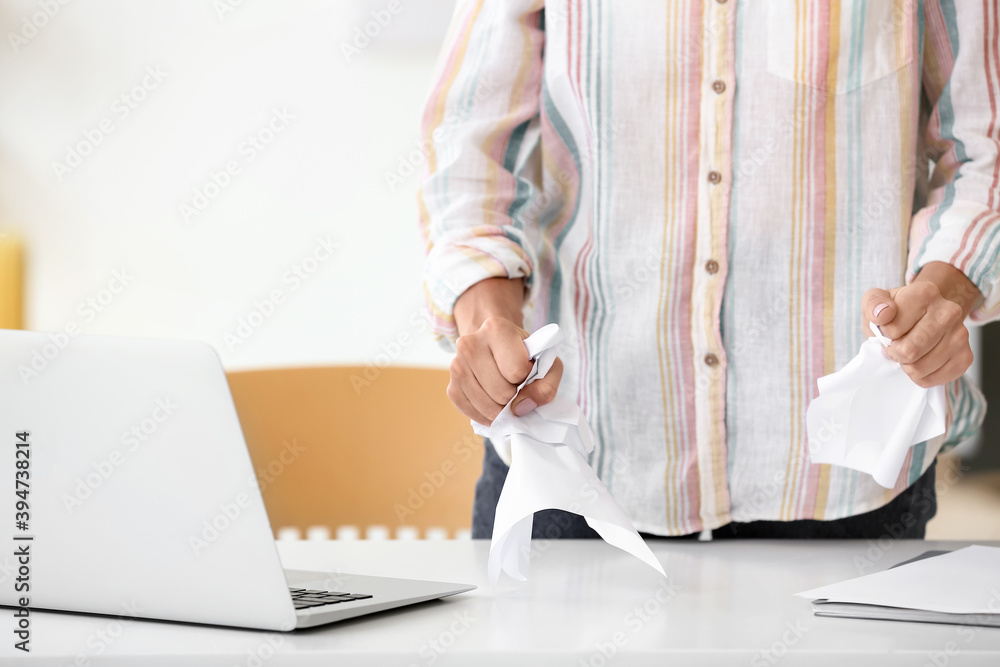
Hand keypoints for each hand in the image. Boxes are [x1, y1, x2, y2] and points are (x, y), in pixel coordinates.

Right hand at [448, 278, 562, 424]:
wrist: (496, 347)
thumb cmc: (523, 354)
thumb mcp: (546, 361)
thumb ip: (546, 385)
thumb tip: (521, 408)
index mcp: (496, 328)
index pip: (516, 371)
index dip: (527, 378)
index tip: (527, 371)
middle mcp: (469, 343)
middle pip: (501, 392)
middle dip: (515, 397)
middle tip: (517, 385)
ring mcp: (456, 366)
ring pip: (486, 406)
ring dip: (503, 409)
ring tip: (507, 394)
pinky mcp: (451, 388)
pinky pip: (472, 414)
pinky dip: (488, 416)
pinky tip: (495, 405)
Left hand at [861, 263, 980, 387]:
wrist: (920, 318)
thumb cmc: (894, 312)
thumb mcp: (875, 301)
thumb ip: (873, 303)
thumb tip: (883, 314)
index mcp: (925, 293)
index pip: (893, 330)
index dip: (884, 336)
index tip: (888, 330)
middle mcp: (949, 311)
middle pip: (910, 351)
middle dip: (895, 353)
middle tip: (896, 345)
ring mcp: (961, 335)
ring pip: (920, 368)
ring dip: (907, 366)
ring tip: (909, 352)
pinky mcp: (965, 357)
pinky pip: (932, 380)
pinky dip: (920, 377)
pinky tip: (921, 361)